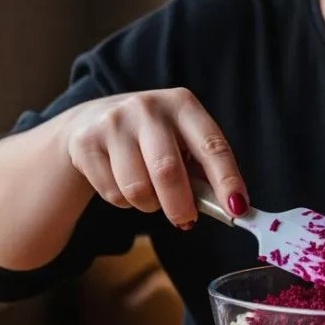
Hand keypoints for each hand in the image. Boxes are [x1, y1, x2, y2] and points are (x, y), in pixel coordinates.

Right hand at [62, 88, 248, 227]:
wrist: (89, 122)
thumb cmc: (152, 139)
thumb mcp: (181, 141)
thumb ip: (204, 172)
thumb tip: (231, 208)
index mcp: (182, 104)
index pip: (211, 145)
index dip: (226, 179)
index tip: (237, 208)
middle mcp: (147, 108)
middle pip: (167, 171)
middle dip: (181, 206)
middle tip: (186, 220)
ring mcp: (113, 123)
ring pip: (137, 189)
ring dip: (149, 205)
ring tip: (150, 194)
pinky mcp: (86, 143)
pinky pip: (113, 194)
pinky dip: (124, 202)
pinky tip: (122, 182)